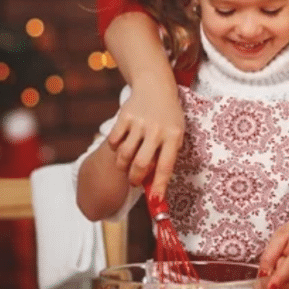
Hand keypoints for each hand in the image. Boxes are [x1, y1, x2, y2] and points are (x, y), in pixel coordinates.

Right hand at [106, 78, 184, 198]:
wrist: (155, 87)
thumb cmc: (168, 118)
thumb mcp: (175, 133)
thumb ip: (166, 156)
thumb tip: (154, 187)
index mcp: (174, 135)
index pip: (166, 166)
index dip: (160, 186)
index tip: (156, 200)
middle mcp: (157, 129)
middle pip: (141, 164)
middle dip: (135, 179)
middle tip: (135, 180)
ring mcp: (139, 122)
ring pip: (124, 155)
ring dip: (123, 166)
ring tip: (127, 164)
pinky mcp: (124, 116)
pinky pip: (113, 141)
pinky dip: (115, 148)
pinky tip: (122, 144)